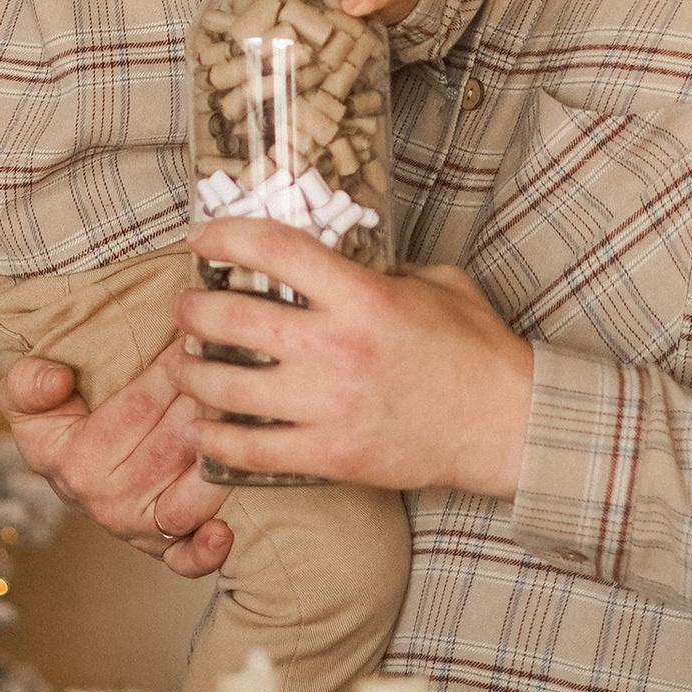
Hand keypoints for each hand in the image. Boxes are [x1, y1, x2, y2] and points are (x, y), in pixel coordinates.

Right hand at [0, 348, 232, 576]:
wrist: (65, 466)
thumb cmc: (55, 421)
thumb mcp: (24, 397)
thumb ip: (29, 383)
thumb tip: (56, 381)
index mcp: (76, 462)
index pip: (136, 409)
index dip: (169, 371)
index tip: (193, 339)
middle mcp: (107, 502)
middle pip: (172, 446)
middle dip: (206, 402)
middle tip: (232, 365)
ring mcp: (138, 529)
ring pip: (190, 492)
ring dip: (220, 454)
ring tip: (242, 415)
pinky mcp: (163, 549)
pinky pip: (186, 559)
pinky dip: (207, 550)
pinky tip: (224, 531)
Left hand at [178, 223, 530, 497]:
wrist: (506, 426)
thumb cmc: (476, 352)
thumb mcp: (436, 282)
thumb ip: (382, 269)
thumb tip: (341, 259)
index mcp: (361, 296)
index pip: (273, 249)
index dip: (224, 237)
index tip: (203, 239)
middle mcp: (335, 347)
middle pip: (231, 319)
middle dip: (193, 310)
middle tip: (186, 308)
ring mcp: (328, 406)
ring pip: (228, 387)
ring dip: (193, 373)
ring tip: (186, 365)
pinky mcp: (330, 455)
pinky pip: (251, 449)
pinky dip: (216, 439)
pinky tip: (203, 427)